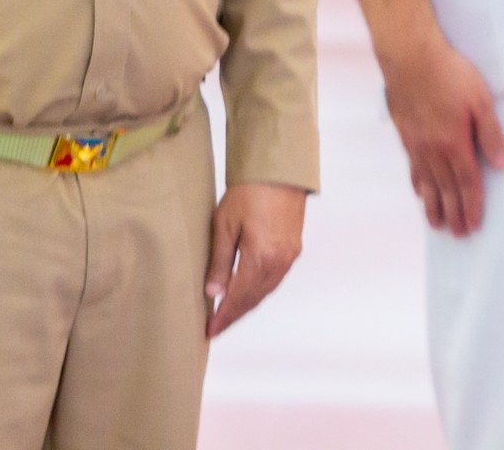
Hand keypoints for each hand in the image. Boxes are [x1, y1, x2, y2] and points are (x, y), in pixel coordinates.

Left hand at [205, 182, 305, 336]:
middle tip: (215, 328)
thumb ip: (219, 261)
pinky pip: (274, 280)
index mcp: (260, 258)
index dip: (223, 317)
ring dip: (247, 305)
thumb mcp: (224, 225)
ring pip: (265, 292)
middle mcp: (278, 262)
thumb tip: (213, 292)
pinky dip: (259, 291)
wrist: (279, 171)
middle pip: (253, 300)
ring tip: (228, 314)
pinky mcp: (293, 249)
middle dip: (233, 316)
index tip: (210, 331)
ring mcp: (289, 257)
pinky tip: (247, 292)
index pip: (238, 298)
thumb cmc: (248, 192)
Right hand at [376, 31, 503, 236]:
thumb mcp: (480, 100)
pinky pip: (412, 166)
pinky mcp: (404, 132)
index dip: (472, 205)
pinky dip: (417, 183)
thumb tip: (503, 164)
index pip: (467, 182)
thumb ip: (491, 134)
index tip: (475, 225)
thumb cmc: (449, 73)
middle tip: (458, 235)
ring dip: (432, 205)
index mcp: (454, 143)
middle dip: (453, 213)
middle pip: (445, 189)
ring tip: (436, 224)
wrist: (409, 55)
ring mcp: (416, 142)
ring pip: (426, 182)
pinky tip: (418, 191)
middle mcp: (433, 148)